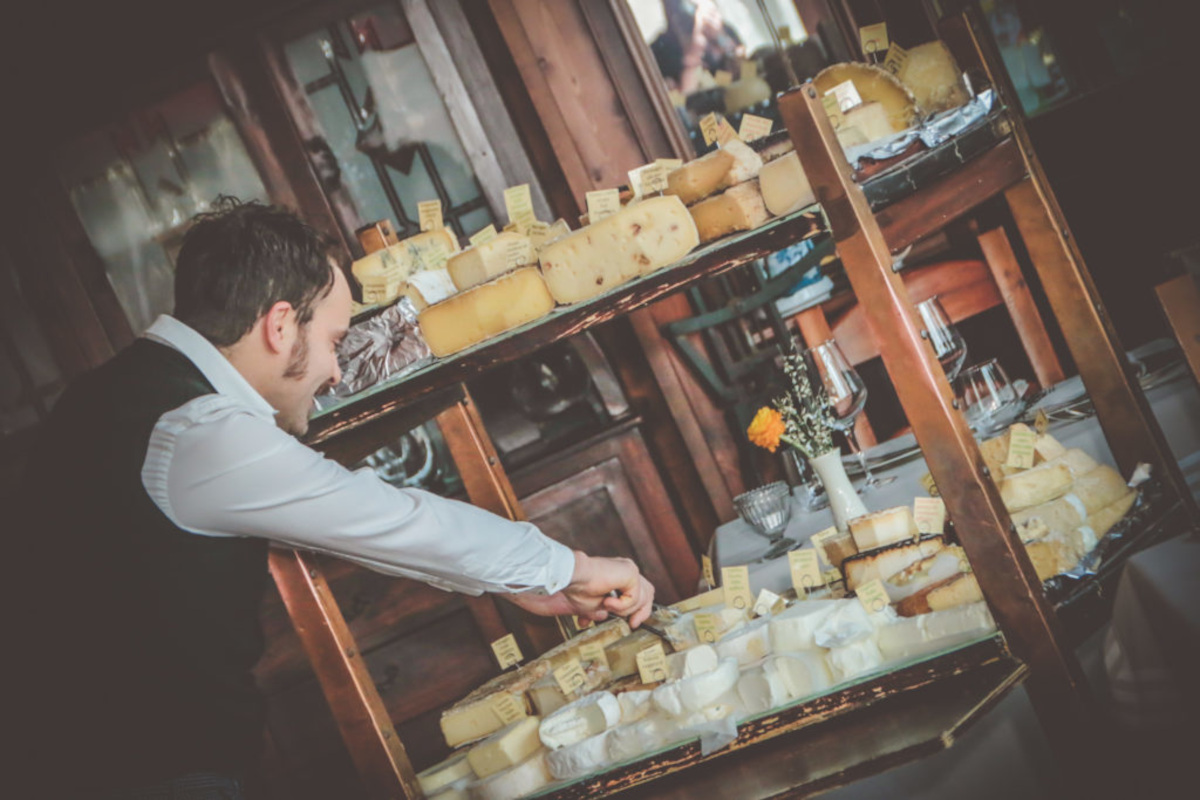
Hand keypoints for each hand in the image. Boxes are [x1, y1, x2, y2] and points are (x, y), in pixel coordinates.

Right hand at [506, 551, 654, 627]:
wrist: (572, 578)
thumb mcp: (593, 606)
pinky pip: (634, 597)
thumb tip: (602, 617)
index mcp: (618, 576)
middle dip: (643, 612)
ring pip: (642, 598)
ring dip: (624, 609)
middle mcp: (626, 570)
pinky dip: (621, 604)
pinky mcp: (630, 572)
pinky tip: (607, 601)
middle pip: (648, 593)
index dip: (637, 610)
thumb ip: (602, 610)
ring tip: (607, 605)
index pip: (638, 593)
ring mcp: (629, 570)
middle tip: (632, 624)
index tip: (631, 624)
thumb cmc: (577, 589)